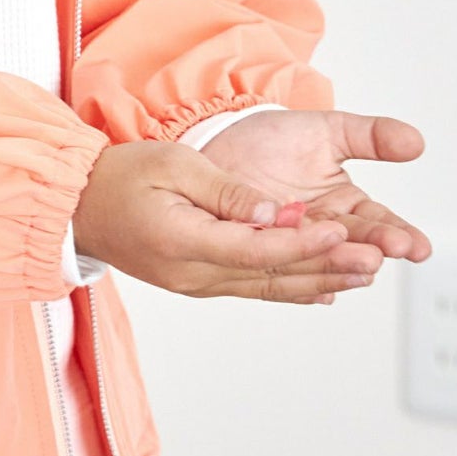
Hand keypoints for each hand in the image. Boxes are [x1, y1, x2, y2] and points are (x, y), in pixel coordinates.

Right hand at [72, 140, 375, 303]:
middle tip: (375, 259)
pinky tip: (323, 290)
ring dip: (319, 280)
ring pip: (268, 286)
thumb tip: (274, 212)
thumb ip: (226, 192)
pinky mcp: (199, 281)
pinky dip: (291, 287)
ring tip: (364, 273)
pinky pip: (252, 287)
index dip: (303, 242)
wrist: (82, 206)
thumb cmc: (122, 177)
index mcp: (184, 242)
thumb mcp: (173, 166)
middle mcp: (194, 273)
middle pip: (271, 276)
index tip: (340, 232)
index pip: (257, 249)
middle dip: (327, 267)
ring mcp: (196, 283)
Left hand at [199, 109, 431, 264]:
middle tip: (382, 255)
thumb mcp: (329, 130)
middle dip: (370, 250)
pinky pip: (278, 267)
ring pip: (318, 258)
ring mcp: (290, 243)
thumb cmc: (274, 137)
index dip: (397, 233)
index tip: (416, 246)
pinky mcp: (257, 250)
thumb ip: (372, 136)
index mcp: (344, 205)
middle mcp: (321, 230)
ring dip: (338, 265)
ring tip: (357, 269)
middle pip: (351, 244)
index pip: (377, 221)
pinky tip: (319, 293)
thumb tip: (416, 142)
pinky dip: (299, 282)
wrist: (219, 140)